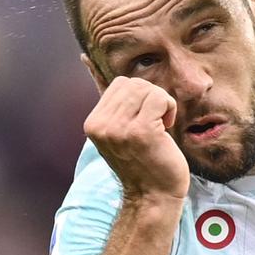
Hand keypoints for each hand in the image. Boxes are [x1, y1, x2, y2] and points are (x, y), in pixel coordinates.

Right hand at [84, 76, 189, 200]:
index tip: (144, 121)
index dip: (140, 97)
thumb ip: (110, 100)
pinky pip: (160, 98)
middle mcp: (100, 125)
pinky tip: (165, 128)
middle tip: (154, 123)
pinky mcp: (140, 132)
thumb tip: (86, 58)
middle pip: (133, 83)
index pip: (120, 83)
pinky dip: (169, 109)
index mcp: (93, 123)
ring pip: (146, 88)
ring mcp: (118, 128)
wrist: (153, 195)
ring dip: (161, 103)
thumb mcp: (119, 129)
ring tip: (159, 126)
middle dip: (152, 98)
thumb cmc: (144, 161)